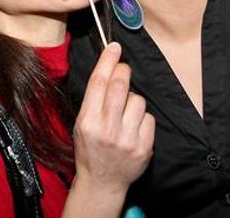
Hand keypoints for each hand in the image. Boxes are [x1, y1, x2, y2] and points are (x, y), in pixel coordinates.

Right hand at [73, 42, 153, 194]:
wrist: (102, 183)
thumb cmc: (90, 149)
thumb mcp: (81, 124)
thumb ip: (94, 99)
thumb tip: (109, 68)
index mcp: (87, 121)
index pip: (99, 82)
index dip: (108, 60)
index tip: (114, 47)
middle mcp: (106, 129)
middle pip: (120, 85)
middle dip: (123, 70)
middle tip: (123, 69)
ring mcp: (126, 139)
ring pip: (138, 100)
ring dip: (133, 99)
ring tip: (125, 112)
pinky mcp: (143, 147)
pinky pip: (149, 118)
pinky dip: (142, 118)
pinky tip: (133, 126)